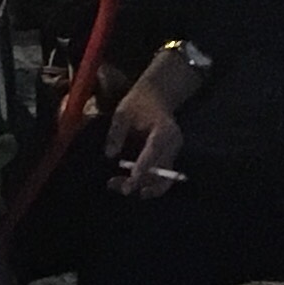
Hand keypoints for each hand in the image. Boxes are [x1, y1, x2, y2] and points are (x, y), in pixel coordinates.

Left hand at [106, 78, 185, 195]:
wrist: (156, 97)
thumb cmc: (138, 103)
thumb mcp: (122, 112)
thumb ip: (116, 132)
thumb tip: (110, 155)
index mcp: (164, 129)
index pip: (155, 150)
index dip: (145, 165)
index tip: (134, 178)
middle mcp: (172, 144)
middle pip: (161, 170)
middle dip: (141, 182)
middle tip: (120, 187)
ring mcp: (172, 153)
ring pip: (161, 179)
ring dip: (141, 186)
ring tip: (115, 185)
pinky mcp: (167, 160)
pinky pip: (159, 177)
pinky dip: (144, 183)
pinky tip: (125, 182)